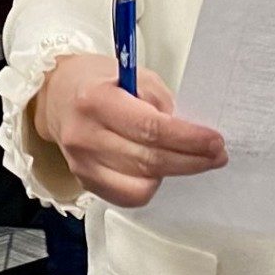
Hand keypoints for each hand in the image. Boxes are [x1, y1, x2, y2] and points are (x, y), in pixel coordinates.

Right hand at [31, 53, 225, 207]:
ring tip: (188, 158)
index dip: (187, 139)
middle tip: (216, 154)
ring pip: (142, 184)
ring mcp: (82, 163)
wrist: (58, 97)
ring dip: (174, 172)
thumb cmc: (100, 83)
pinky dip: (151, 186)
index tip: (214, 141)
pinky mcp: (85, 181)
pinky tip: (159, 170)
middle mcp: (85, 135)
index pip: (150, 128)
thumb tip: (193, 135)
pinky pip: (128, 197)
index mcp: (96, 101)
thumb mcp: (135, 77)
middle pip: (149, 160)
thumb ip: (161, 105)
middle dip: (191, 160)